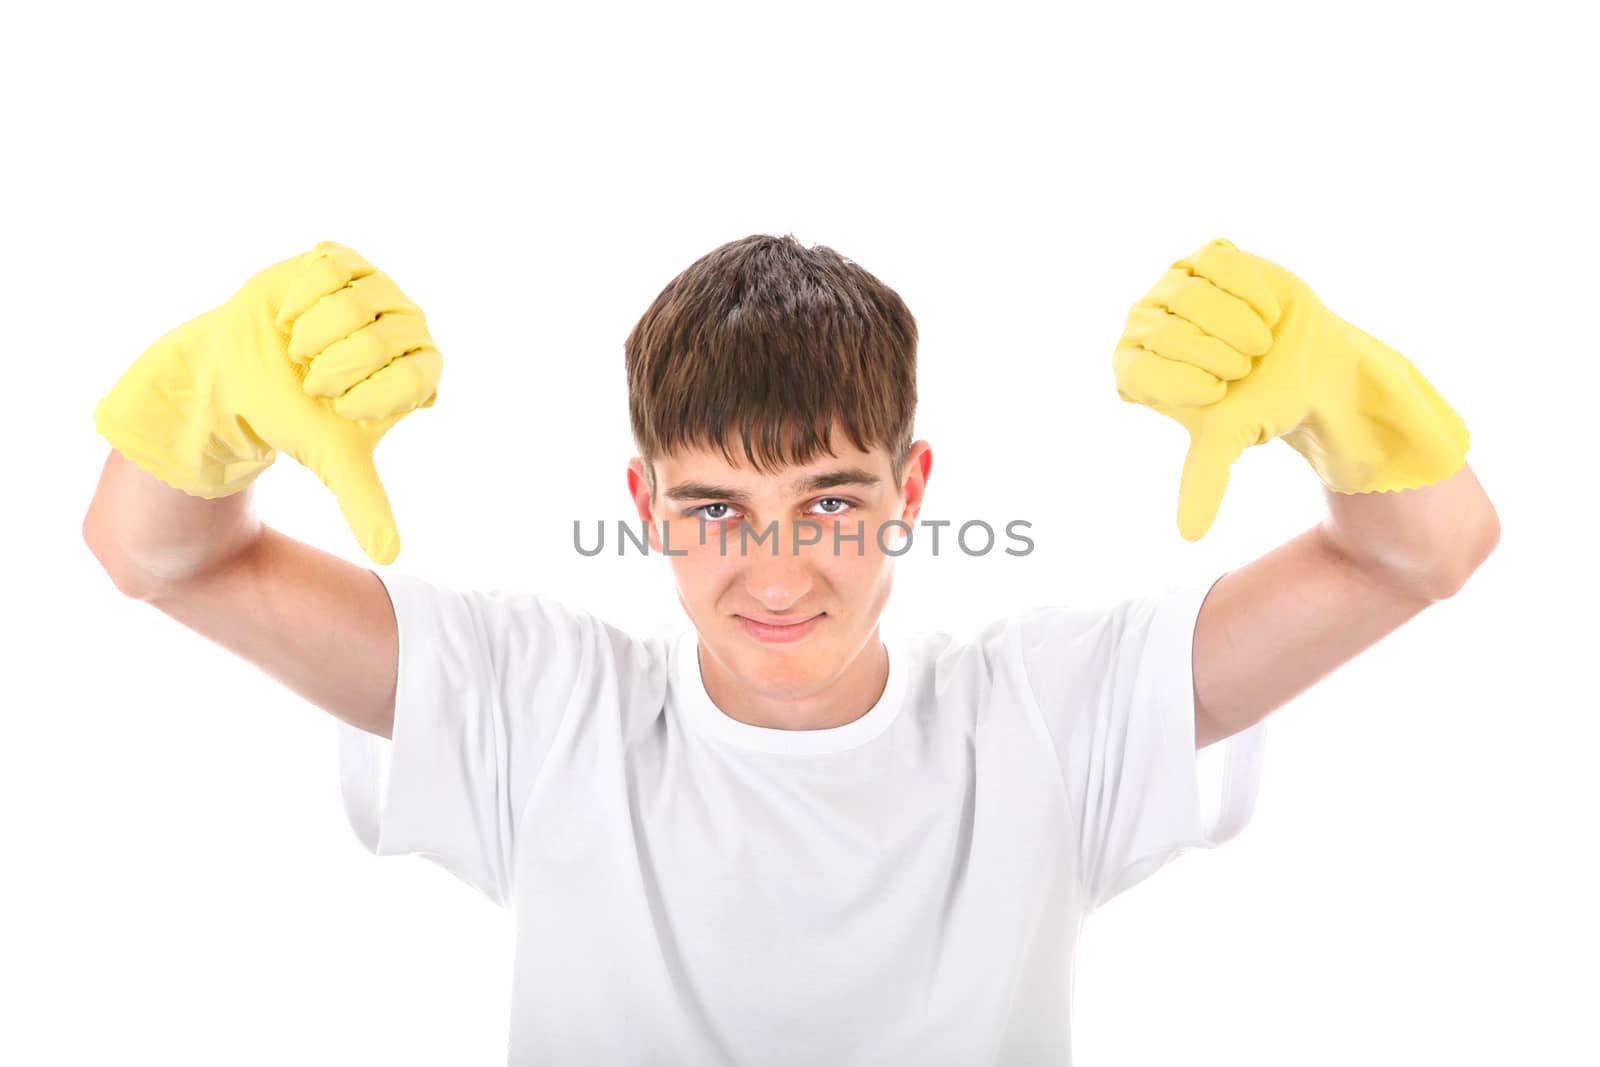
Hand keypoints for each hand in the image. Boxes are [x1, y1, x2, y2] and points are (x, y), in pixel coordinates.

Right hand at [93, 241, 441, 563]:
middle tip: (311, 379)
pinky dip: (298, 298)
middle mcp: (408, 325)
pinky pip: (329, 269)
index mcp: (420, 370)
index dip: (368, 392)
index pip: (417, 374)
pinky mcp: (340, 260)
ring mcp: (377, 288)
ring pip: (357, 299)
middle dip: (335, 363)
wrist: (237, 379)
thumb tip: (389, 556)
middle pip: (385, 334)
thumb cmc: (294, 417)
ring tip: (297, 350)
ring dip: (314, 332)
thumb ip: (366, 503)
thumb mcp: (332, 461)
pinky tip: (288, 318)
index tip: (336, 407)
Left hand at [1111, 238, 1468, 540]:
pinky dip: (1252, 289)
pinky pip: (1218, 263)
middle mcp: (1141, 323)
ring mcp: (1170, 285)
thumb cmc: (1262, 403)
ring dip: (1238, 322)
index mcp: (1132, 367)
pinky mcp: (1205, 257)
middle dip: (1219, 354)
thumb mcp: (1228, 441)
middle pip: (1165, 329)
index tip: (1221, 393)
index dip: (1189, 381)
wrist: (1312, 367)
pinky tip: (1265, 309)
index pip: (1138, 368)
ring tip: (1257, 340)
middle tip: (1244, 366)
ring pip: (1189, 293)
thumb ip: (1202, 480)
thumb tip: (1189, 535)